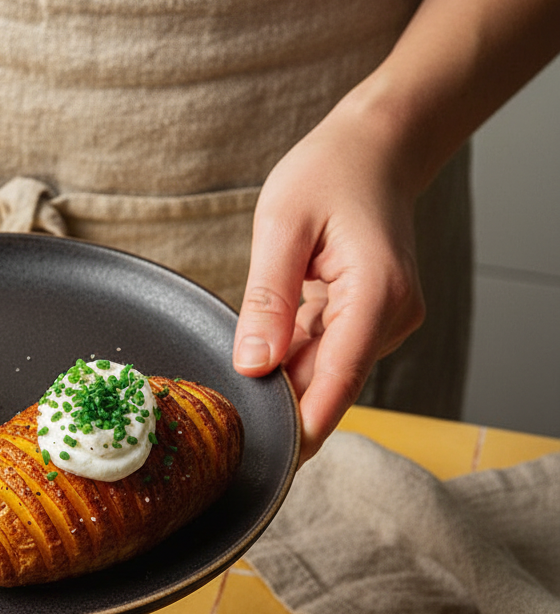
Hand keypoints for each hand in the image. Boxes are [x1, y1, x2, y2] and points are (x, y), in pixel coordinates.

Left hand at [232, 102, 425, 463]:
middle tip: (222, 427)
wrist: (376, 149)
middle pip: (328, 383)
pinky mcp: (371, 320)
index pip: (337, 381)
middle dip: (280, 405)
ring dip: (282, 377)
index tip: (270, 464)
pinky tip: (262, 344)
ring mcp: (385, 322)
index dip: (302, 428)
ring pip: (324, 371)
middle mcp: (391, 317)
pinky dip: (292, 354)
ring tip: (232, 380)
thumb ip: (267, 299)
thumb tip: (252, 365)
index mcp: (375, 296)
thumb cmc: (329, 173)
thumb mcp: (282, 226)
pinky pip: (325, 352)